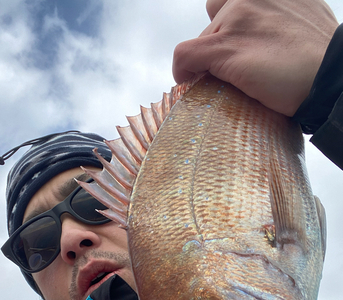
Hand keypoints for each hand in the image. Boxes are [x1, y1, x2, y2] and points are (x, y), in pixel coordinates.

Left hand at [172, 0, 337, 114]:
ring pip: (202, 39)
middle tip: (233, 68)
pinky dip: (182, 69)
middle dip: (220, 42)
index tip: (233, 43)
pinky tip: (188, 80)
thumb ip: (279, 17)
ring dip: (207, 58)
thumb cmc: (322, 59)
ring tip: (222, 78)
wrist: (329, 79)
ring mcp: (236, 20)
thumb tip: (265, 33)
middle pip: (215, 19)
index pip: (232, 0)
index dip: (228, 23)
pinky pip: (186, 55)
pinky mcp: (226, 48)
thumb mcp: (304, 19)